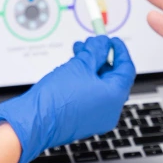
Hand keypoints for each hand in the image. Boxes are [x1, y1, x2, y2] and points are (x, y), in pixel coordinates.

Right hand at [0, 35, 135, 162]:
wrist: (35, 121)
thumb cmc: (57, 98)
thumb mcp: (79, 65)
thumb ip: (96, 52)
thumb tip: (103, 43)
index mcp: (115, 96)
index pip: (126, 68)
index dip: (119, 51)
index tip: (111, 40)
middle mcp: (110, 110)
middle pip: (113, 77)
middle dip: (100, 57)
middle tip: (90, 44)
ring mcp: (98, 117)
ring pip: (100, 85)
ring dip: (90, 67)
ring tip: (77, 52)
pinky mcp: (85, 120)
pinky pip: (91, 96)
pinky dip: (85, 80)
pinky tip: (73, 69)